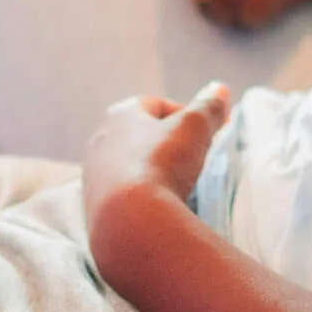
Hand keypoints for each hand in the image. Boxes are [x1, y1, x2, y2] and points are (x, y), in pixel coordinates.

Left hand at [80, 82, 232, 224]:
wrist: (130, 222)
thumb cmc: (162, 163)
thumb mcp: (195, 128)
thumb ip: (209, 106)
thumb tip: (219, 89)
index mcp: (120, 114)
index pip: (157, 104)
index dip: (185, 115)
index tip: (206, 132)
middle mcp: (99, 140)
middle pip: (140, 135)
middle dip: (166, 143)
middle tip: (192, 157)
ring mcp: (92, 176)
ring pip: (129, 165)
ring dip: (152, 171)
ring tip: (176, 185)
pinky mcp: (91, 207)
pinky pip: (122, 194)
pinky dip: (140, 196)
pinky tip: (158, 206)